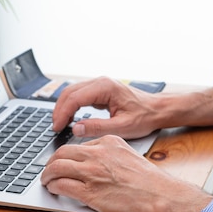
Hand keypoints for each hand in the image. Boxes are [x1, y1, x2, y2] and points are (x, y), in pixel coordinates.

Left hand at [41, 135, 212, 211]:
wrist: (160, 196)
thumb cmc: (148, 180)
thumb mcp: (127, 153)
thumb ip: (107, 153)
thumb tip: (89, 159)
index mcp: (108, 142)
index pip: (77, 144)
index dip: (65, 155)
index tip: (61, 160)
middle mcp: (98, 154)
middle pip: (62, 153)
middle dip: (50, 162)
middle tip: (48, 169)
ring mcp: (93, 173)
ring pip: (57, 168)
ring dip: (47, 175)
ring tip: (46, 180)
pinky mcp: (90, 193)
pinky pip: (62, 186)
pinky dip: (53, 186)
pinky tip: (53, 189)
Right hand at [52, 77, 212, 138]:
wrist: (157, 110)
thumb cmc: (144, 117)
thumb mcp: (122, 127)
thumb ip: (98, 127)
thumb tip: (76, 129)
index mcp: (105, 88)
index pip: (74, 98)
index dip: (62, 113)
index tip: (57, 127)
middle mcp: (101, 82)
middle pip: (69, 92)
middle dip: (59, 110)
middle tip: (55, 127)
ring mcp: (100, 85)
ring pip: (72, 92)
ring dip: (63, 107)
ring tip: (60, 125)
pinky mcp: (100, 90)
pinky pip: (79, 95)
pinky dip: (71, 106)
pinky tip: (70, 119)